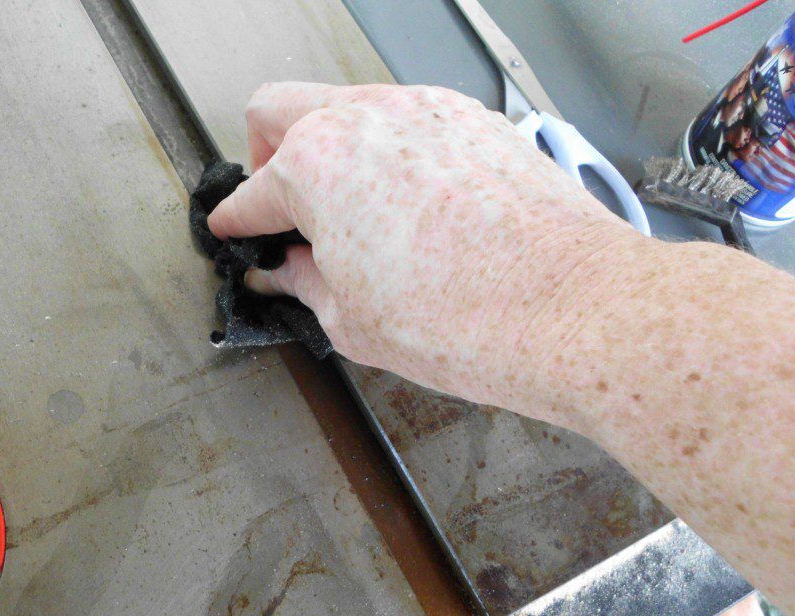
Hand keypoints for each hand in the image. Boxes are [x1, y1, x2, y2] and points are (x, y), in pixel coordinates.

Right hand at [207, 82, 644, 417]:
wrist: (571, 309)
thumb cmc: (467, 318)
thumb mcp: (351, 319)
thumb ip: (302, 283)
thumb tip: (283, 271)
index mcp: (316, 166)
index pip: (251, 193)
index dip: (235, 222)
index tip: (235, 232)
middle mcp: (365, 118)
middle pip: (278, 109)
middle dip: (265, 157)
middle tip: (281, 210)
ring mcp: (423, 109)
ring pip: (346, 104)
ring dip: (329, 149)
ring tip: (348, 212)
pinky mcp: (471, 119)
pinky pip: (406, 119)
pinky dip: (388, 152)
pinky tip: (405, 205)